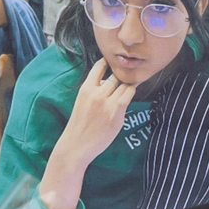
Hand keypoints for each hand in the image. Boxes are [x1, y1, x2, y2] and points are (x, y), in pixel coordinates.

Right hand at [39, 60, 136, 208]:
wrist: (77, 145)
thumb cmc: (79, 125)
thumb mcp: (82, 101)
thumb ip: (95, 90)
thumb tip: (110, 81)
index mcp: (86, 88)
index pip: (100, 66)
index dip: (109, 63)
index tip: (114, 64)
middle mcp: (97, 92)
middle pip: (116, 76)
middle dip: (121, 77)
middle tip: (127, 77)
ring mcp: (108, 102)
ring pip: (124, 85)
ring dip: (128, 85)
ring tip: (130, 85)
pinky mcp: (117, 112)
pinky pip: (129, 94)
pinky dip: (131, 91)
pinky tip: (132, 91)